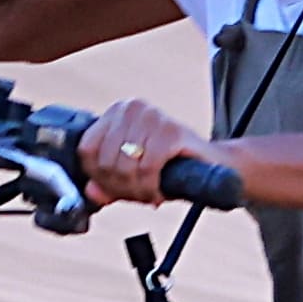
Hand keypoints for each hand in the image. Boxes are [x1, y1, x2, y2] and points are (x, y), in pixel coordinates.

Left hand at [78, 95, 202, 203]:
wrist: (215, 164)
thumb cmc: (170, 167)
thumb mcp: (132, 175)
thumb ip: (108, 184)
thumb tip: (91, 193)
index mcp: (117, 112)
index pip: (87, 150)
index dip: (98, 177)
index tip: (116, 189)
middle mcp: (132, 108)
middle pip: (106, 161)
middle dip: (121, 187)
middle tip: (139, 194)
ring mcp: (152, 116)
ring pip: (125, 167)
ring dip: (137, 190)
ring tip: (150, 193)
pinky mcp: (171, 131)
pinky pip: (147, 168)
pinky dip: (151, 187)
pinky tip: (159, 192)